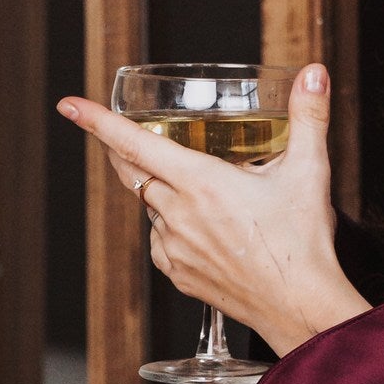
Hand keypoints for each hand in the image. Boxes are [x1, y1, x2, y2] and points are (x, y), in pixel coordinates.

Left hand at [58, 64, 370, 356]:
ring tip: (207, 194)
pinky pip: (161, 241)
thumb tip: (314, 75)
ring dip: (165, 192)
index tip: (69, 106)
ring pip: (152, 207)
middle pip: (135, 172)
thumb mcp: (309, 172)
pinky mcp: (178, 275)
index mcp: (201, 183)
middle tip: (132, 137)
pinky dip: (173, 227)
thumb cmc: (303, 245)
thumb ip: (309, 117)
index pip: (134, 143)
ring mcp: (174, 248)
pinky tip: (204, 229)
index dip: (97, 121)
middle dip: (129, 151)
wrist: (302, 309)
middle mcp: (178, 214)